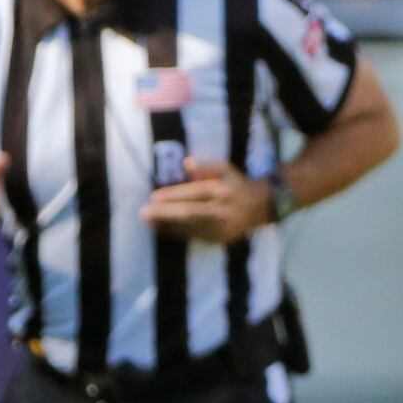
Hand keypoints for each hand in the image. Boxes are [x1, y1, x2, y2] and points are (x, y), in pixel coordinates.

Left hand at [140, 158, 275, 243]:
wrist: (258, 207)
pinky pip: (192, 236)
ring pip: (189, 228)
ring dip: (166, 225)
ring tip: (149, 222)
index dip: (173, 196)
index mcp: (222, 191)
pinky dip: (175, 232)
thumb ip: (207, 166)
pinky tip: (161, 229)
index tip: (153, 197)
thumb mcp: (225, 169)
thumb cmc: (235, 184)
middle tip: (144, 214)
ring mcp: (220, 228)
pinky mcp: (217, 239)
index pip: (194, 193)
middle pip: (190, 213)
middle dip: (165, 214)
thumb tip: (187, 163)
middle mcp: (221, 211)